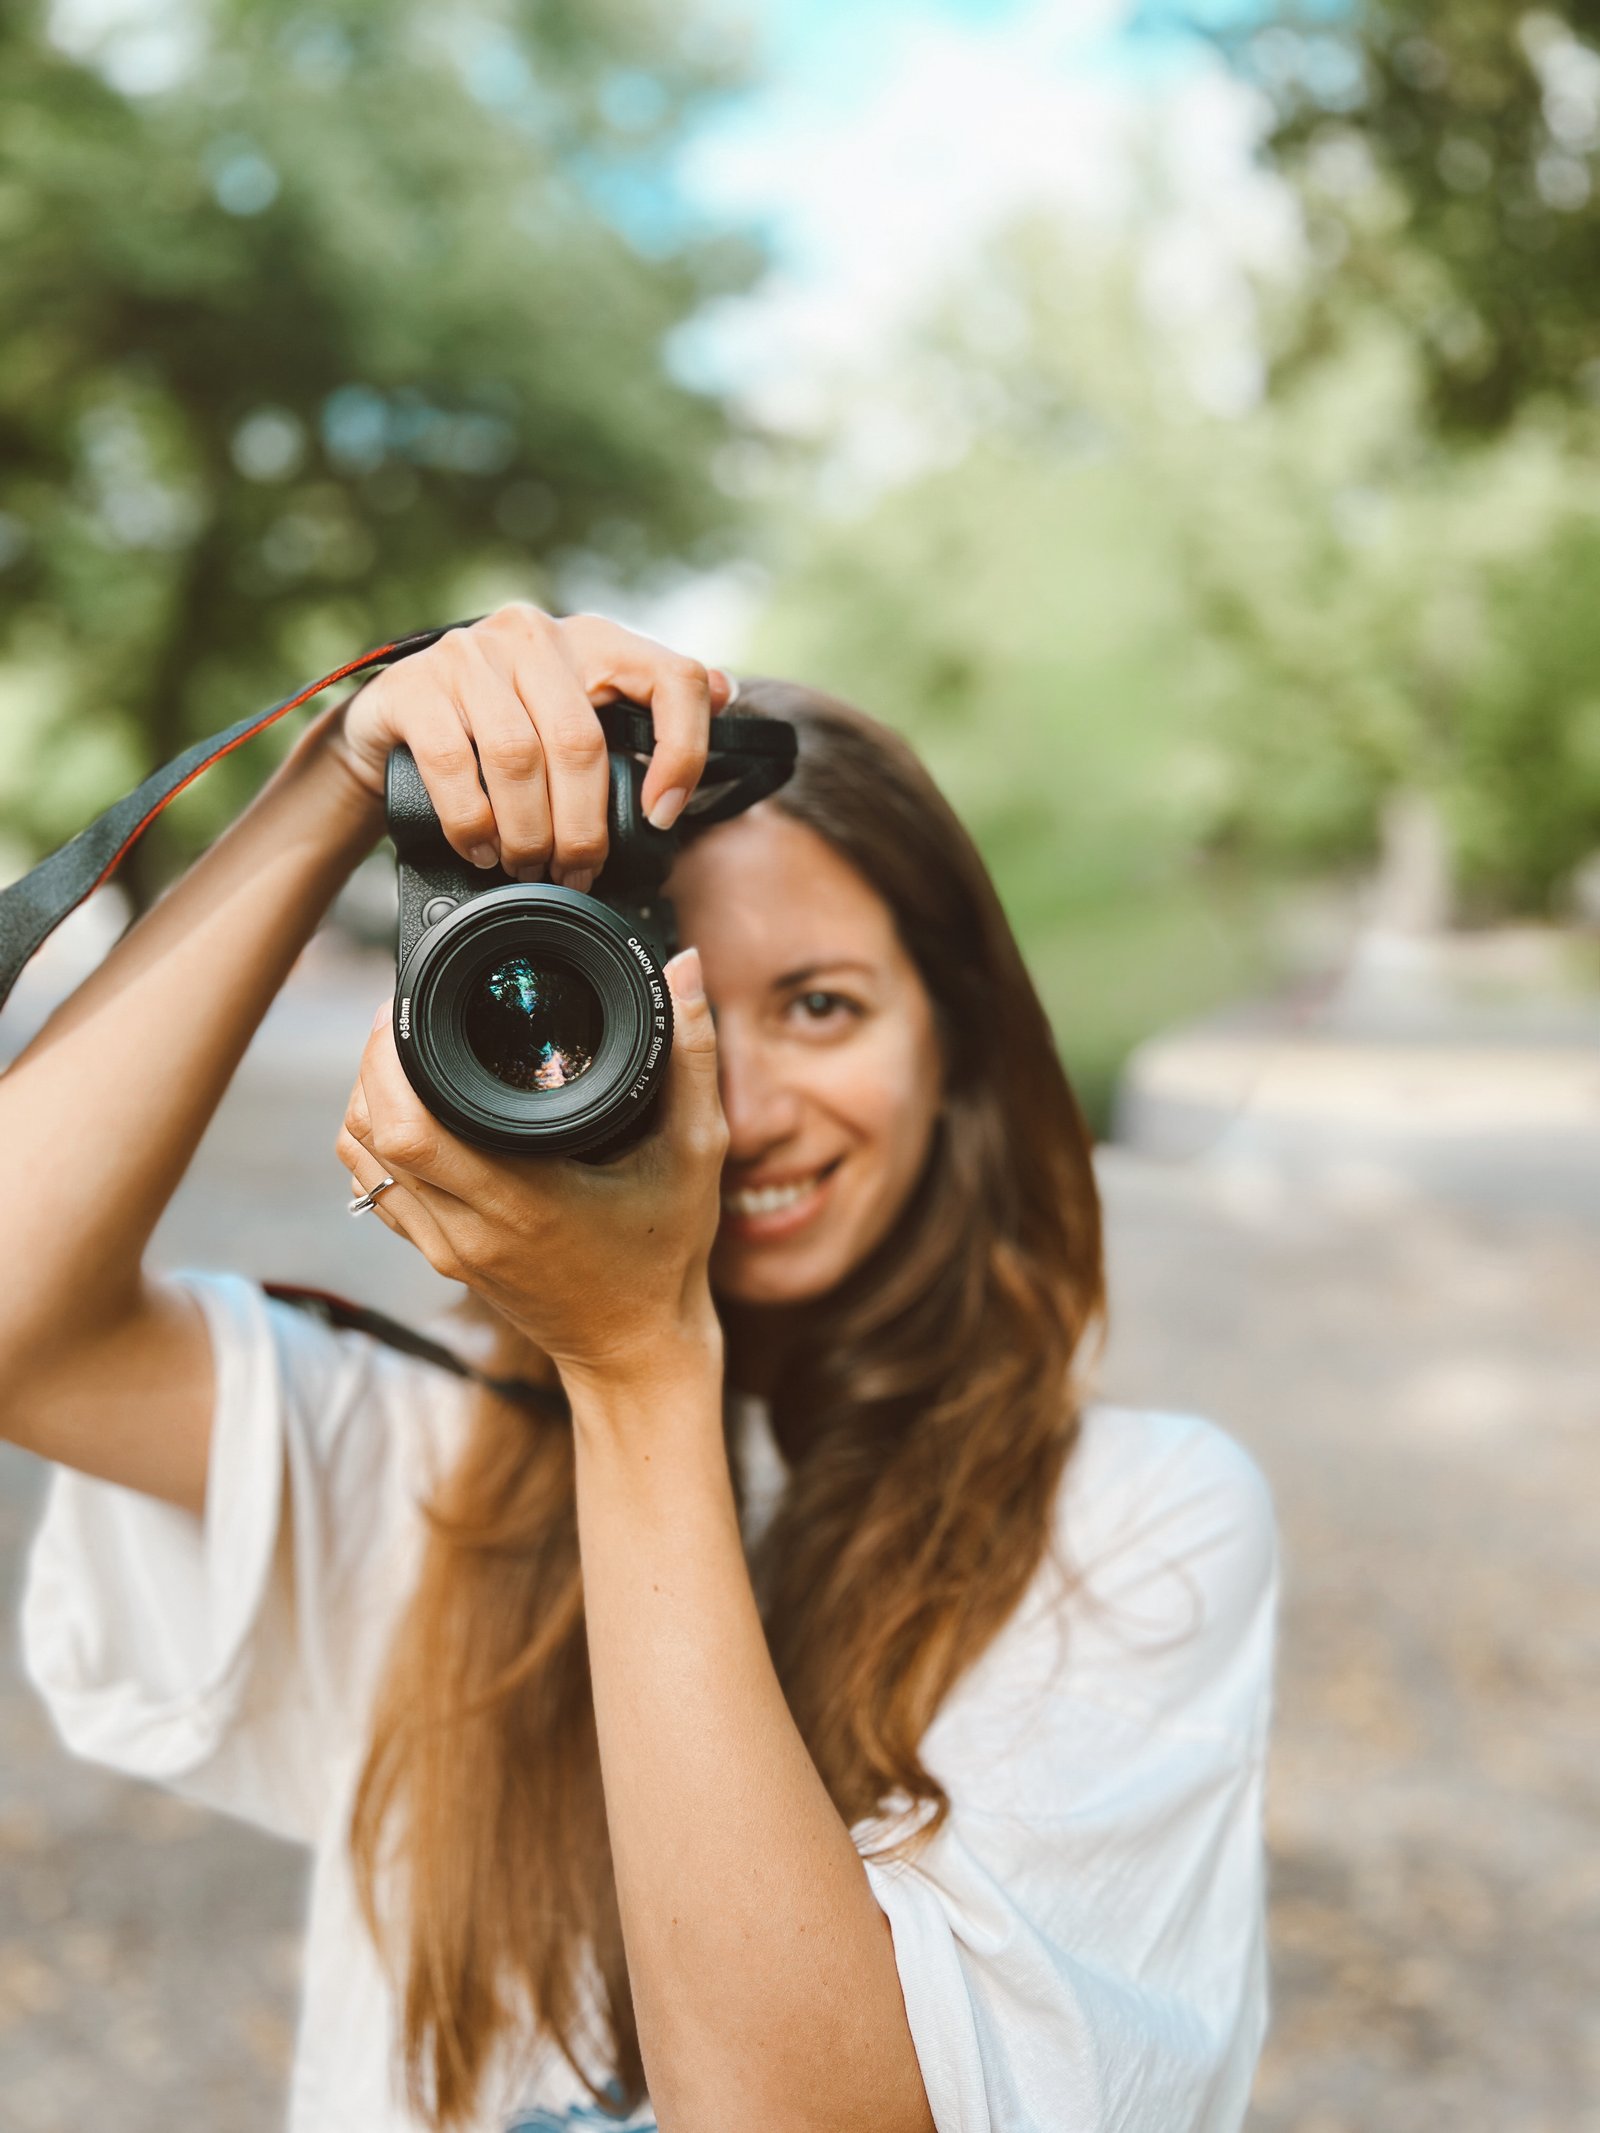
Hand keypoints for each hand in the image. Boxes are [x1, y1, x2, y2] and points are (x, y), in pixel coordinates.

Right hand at [325, 604, 735, 888]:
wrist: (394, 726)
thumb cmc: (499, 728)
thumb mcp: (576, 714)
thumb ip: (644, 711)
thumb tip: (730, 692)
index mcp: (594, 641)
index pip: (673, 676)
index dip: (683, 751)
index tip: (662, 815)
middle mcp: (534, 635)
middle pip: (582, 742)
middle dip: (583, 827)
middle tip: (576, 871)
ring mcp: (469, 655)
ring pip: (518, 757)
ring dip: (529, 832)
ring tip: (529, 868)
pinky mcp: (415, 687)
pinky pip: (452, 765)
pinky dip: (473, 822)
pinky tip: (483, 849)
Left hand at [335, 949, 727, 1394]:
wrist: (637, 1353)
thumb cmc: (668, 1256)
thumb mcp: (699, 1152)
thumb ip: (693, 1057)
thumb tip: (686, 965)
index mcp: (520, 1201)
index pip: (407, 1127)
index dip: (388, 1057)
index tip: (408, 1006)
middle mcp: (468, 1229)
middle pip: (367, 1134)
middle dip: (371, 1063)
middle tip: (403, 1014)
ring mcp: (446, 1249)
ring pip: (360, 1161)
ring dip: (366, 1101)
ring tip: (402, 1052)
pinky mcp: (441, 1258)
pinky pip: (376, 1189)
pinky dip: (374, 1142)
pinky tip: (406, 1107)